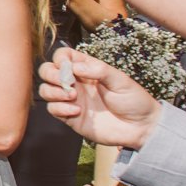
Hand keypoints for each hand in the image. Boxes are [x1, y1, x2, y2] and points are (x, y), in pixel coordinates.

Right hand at [39, 47, 164, 150]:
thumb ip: (98, 70)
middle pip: (48, 71)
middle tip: (66, 82)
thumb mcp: (121, 80)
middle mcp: (76, 83)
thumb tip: (74, 67)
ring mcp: (72, 100)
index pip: (64, 56)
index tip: (67, 66)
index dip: (60, 58)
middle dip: (51, 74)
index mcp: (88, 69)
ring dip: (53, 92)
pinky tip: (77, 111)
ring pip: (46, 90)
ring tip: (72, 97)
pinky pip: (53, 109)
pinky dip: (59, 109)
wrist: (140, 128)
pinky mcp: (71, 117)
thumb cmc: (134, 101)